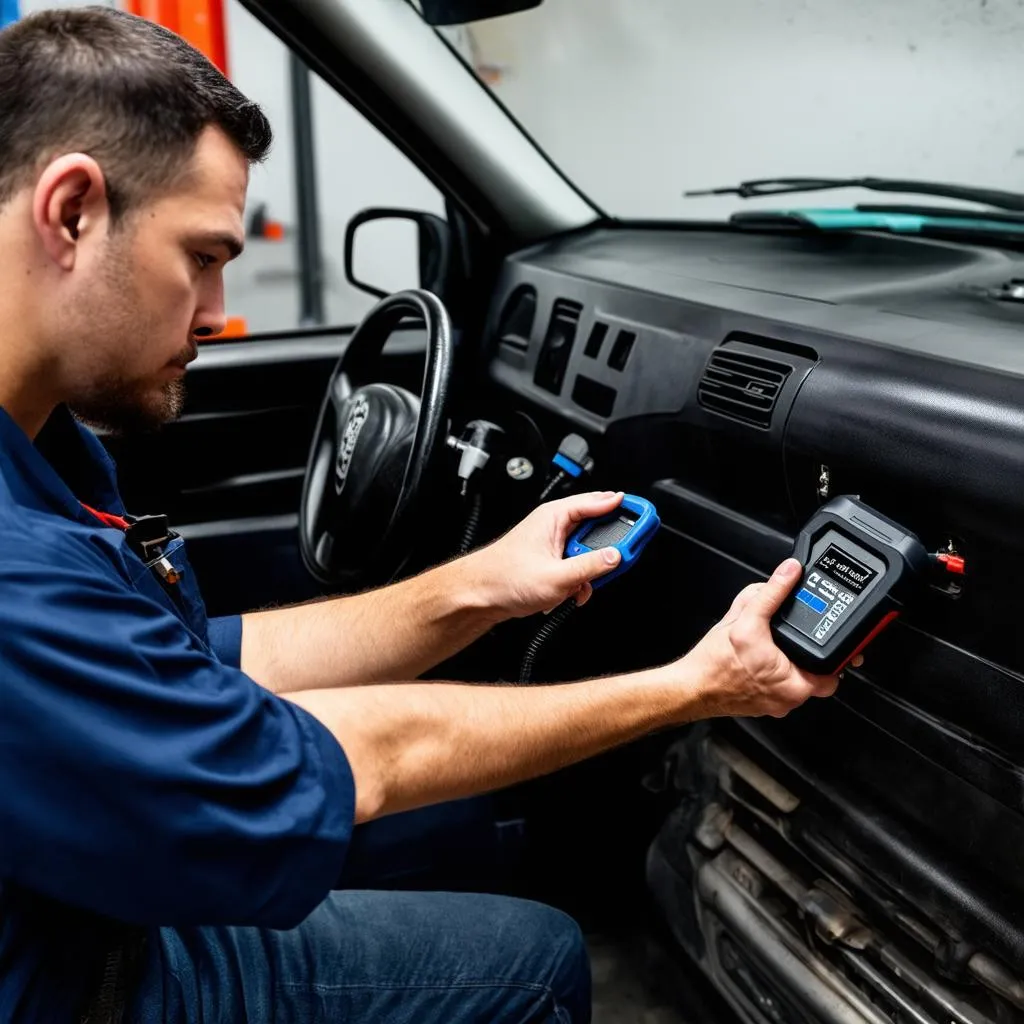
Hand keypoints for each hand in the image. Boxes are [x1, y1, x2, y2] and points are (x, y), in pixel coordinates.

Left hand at [466, 491, 625, 619]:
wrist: (478, 596)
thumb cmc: (503, 579)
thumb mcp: (556, 576)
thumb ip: (591, 566)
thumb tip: (617, 557)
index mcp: (555, 517)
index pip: (598, 503)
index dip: (624, 507)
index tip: (644, 513)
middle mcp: (554, 526)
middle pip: (596, 530)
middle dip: (605, 552)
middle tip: (620, 560)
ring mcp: (552, 544)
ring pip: (587, 553)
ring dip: (589, 573)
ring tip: (581, 586)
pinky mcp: (550, 561)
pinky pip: (576, 567)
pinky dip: (578, 582)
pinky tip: (570, 593)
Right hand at [679, 558, 855, 718]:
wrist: (690, 686)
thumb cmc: (715, 664)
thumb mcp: (745, 618)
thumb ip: (771, 592)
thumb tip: (790, 571)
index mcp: (796, 683)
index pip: (835, 671)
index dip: (837, 653)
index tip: (833, 640)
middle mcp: (789, 699)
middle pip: (817, 675)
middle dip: (809, 654)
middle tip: (798, 639)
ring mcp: (776, 705)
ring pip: (796, 681)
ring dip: (791, 664)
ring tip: (775, 646)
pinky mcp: (761, 705)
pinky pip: (778, 687)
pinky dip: (774, 672)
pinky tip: (760, 658)